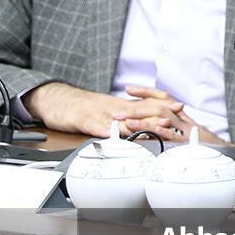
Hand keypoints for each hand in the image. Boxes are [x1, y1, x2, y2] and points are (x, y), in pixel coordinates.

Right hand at [22, 82, 178, 138]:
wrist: (57, 100)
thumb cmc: (82, 107)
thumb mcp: (106, 110)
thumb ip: (125, 116)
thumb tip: (144, 124)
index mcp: (119, 105)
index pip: (144, 105)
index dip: (161, 107)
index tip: (178, 111)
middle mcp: (113, 107)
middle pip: (137, 110)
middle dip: (155, 115)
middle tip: (171, 121)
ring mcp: (99, 113)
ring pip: (119, 118)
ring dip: (135, 124)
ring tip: (150, 129)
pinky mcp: (83, 120)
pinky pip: (95, 125)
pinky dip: (105, 130)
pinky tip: (113, 134)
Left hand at [117, 86, 229, 144]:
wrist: (226, 155)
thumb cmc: (207, 147)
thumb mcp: (190, 135)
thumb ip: (173, 129)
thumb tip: (154, 127)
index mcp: (183, 117)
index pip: (164, 98)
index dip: (147, 92)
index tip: (129, 89)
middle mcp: (185, 120)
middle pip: (160, 105)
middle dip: (137, 106)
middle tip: (118, 111)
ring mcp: (186, 130)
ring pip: (163, 116)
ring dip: (141, 116)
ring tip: (123, 118)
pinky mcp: (186, 142)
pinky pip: (169, 134)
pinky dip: (153, 131)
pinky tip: (140, 132)